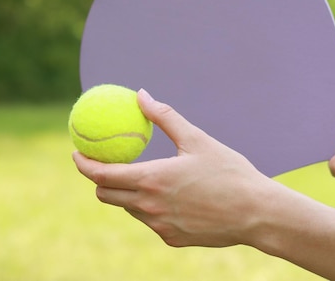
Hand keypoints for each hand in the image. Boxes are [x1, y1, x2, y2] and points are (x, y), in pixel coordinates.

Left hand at [73, 89, 271, 247]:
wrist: (256, 213)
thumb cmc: (229, 172)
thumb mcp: (197, 139)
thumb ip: (164, 117)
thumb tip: (141, 95)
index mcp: (152, 179)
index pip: (100, 175)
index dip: (83, 164)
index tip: (78, 152)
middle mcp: (149, 207)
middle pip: (106, 195)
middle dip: (101, 180)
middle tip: (111, 164)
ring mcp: (160, 227)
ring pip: (129, 209)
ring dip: (129, 193)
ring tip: (149, 177)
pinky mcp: (172, 239)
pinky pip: (151, 221)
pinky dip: (152, 207)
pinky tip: (175, 197)